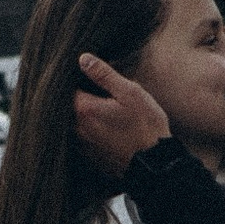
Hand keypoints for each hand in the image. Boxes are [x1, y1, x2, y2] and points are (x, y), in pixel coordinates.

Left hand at [72, 52, 169, 173]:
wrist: (156, 164)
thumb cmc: (146, 126)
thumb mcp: (130, 93)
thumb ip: (104, 75)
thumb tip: (83, 59)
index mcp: (84, 109)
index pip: (68, 87)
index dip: (80, 79)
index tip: (92, 78)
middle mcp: (77, 129)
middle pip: (70, 106)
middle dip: (83, 97)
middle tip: (103, 94)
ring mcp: (82, 145)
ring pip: (76, 122)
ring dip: (87, 114)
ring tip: (109, 111)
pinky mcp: (89, 156)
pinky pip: (83, 137)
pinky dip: (92, 130)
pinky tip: (110, 127)